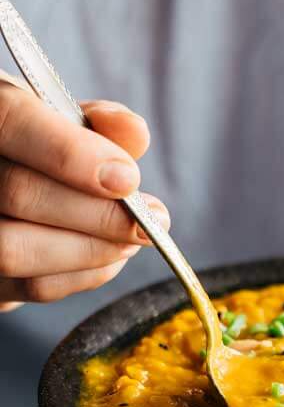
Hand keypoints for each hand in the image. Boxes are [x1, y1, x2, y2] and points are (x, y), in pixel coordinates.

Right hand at [0, 71, 168, 310]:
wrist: (11, 195)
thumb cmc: (42, 152)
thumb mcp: (67, 123)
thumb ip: (98, 124)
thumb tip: (135, 132)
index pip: (12, 120)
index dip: (71, 153)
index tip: (127, 179)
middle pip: (18, 193)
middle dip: (96, 213)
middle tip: (148, 220)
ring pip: (16, 249)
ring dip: (90, 250)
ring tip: (132, 238)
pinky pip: (31, 286)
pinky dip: (82, 275)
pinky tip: (110, 257)